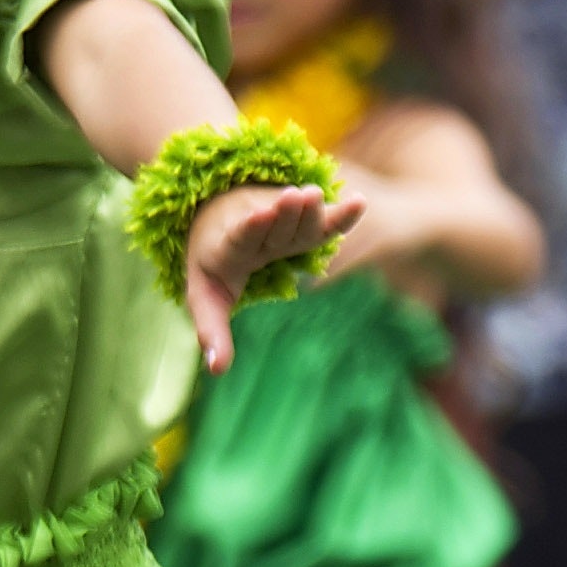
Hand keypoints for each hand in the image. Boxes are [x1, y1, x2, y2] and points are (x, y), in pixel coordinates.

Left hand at [184, 181, 364, 370]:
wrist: (217, 214)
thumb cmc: (215, 267)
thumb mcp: (207, 299)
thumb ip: (212, 332)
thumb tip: (216, 371)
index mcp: (226, 248)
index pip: (237, 238)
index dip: (248, 228)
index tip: (256, 216)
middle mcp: (252, 230)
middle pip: (271, 226)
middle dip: (283, 214)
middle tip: (297, 197)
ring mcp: (279, 222)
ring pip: (293, 218)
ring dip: (306, 209)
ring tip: (315, 195)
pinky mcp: (301, 220)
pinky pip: (322, 220)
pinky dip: (340, 215)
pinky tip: (360, 203)